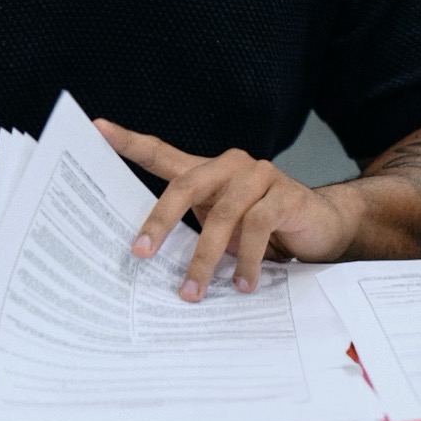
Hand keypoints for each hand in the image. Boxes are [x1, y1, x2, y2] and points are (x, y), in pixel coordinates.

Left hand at [94, 120, 360, 300]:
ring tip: (193, 292)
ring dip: (205, 258)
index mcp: (209, 171)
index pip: (163, 152)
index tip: (97, 129)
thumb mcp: (223, 228)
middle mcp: (232, 165)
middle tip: (141, 253)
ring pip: (222, 215)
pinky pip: (258, 227)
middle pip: (186, 185)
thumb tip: (150, 257)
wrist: (324, 226)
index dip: (130, 142)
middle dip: (160, 220)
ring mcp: (260, 177)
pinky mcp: (286, 195)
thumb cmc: (266, 228)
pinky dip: (246, 260)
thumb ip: (193, 230)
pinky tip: (242, 284)